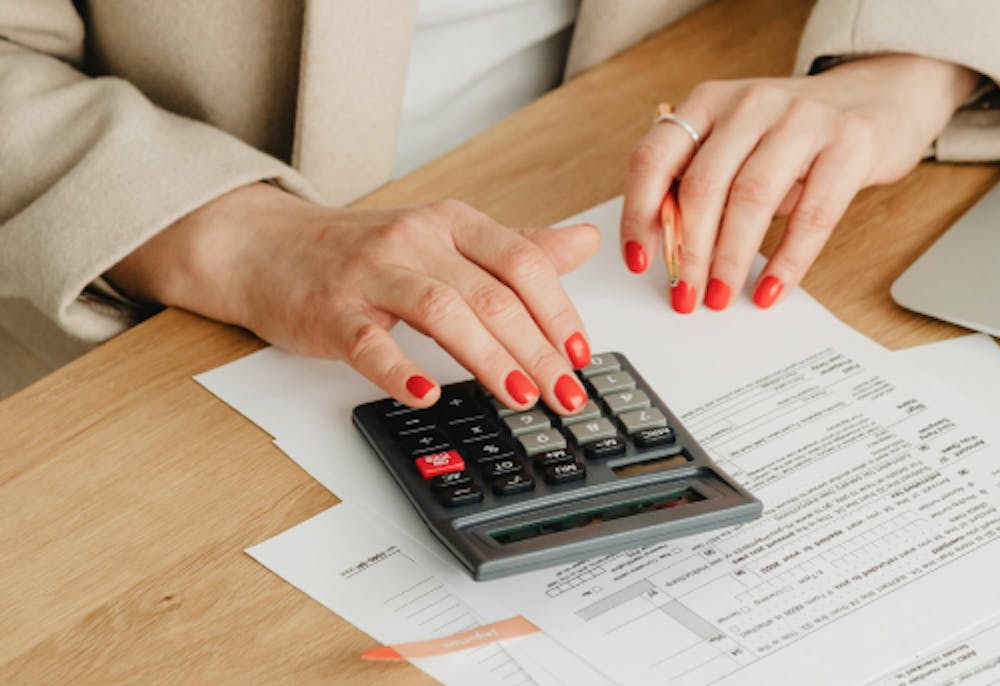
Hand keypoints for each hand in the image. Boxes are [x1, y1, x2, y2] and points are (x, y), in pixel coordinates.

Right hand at [106, 183, 599, 411]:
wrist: (267, 247)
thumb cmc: (366, 250)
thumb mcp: (447, 239)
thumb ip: (517, 247)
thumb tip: (586, 243)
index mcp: (453, 223)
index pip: (522, 262)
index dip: (559, 311)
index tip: (581, 355)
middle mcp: (416, 241)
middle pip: (492, 294)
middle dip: (537, 349)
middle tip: (565, 395)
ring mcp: (371, 275)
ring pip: (442, 312)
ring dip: (488, 358)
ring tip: (519, 396)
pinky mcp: (331, 311)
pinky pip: (368, 342)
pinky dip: (399, 370)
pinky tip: (426, 395)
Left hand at [621, 54, 978, 311]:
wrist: (880, 94)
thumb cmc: (797, 133)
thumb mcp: (740, 142)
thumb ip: (704, 179)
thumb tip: (669, 247)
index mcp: (711, 101)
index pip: (655, 157)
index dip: (639, 214)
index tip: (639, 261)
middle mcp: (752, 103)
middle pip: (703, 186)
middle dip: (688, 252)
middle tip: (684, 295)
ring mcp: (803, 118)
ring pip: (751, 200)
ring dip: (730, 260)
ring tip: (719, 297)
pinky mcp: (850, 144)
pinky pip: (813, 214)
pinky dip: (788, 261)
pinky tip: (770, 289)